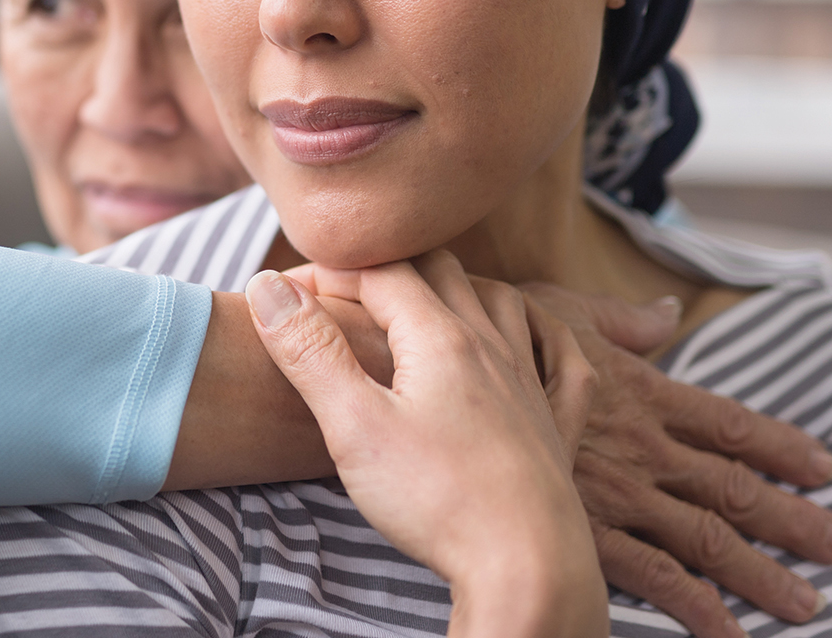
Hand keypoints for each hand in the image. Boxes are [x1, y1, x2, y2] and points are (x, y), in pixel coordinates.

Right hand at [250, 251, 606, 637]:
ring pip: (502, 301)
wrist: (526, 565)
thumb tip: (268, 286)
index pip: (380, 273)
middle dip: (389, 266)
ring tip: (425, 297)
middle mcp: (491, 346)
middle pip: (442, 271)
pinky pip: (563, 358)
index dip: (331, 271)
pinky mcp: (557, 425)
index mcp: (440, 338)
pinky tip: (531, 338)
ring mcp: (529, 383)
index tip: (290, 290)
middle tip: (346, 287)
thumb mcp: (353, 425)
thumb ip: (310, 352)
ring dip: (460, 285)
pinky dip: (544, 332)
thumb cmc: (437, 498)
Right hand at [524, 282, 831, 637]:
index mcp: (641, 393)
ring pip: (709, 540)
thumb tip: (665, 313)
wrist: (437, 374)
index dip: (781, 446)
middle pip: (736, 489)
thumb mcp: (558, 309)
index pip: (730, 424)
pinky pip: (654, 577)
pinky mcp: (585, 531)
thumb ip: (619, 320)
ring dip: (762, 574)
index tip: (826, 467)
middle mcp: (644, 448)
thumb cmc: (490, 337)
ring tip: (808, 605)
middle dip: (794, 520)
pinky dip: (696, 607)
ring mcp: (619, 494)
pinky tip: (729, 634)